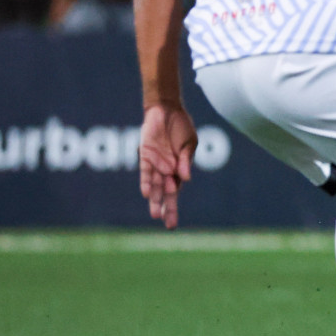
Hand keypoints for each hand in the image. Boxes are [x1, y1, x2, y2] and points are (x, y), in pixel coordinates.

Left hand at [139, 104, 195, 229]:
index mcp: (178, 169)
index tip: (171, 223)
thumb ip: (186, 160)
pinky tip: (147, 193)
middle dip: (167, 209)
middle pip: (166, 193)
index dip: (173, 206)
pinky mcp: (145, 155)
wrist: (166, 110)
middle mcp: (166, 169)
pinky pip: (145, 172)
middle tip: (168, 225)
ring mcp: (155, 164)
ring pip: (155, 186)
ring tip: (155, 214)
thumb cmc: (181, 126)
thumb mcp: (189, 143)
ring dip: (155, 200)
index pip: (176, 191)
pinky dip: (147, 182)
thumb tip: (186, 178)